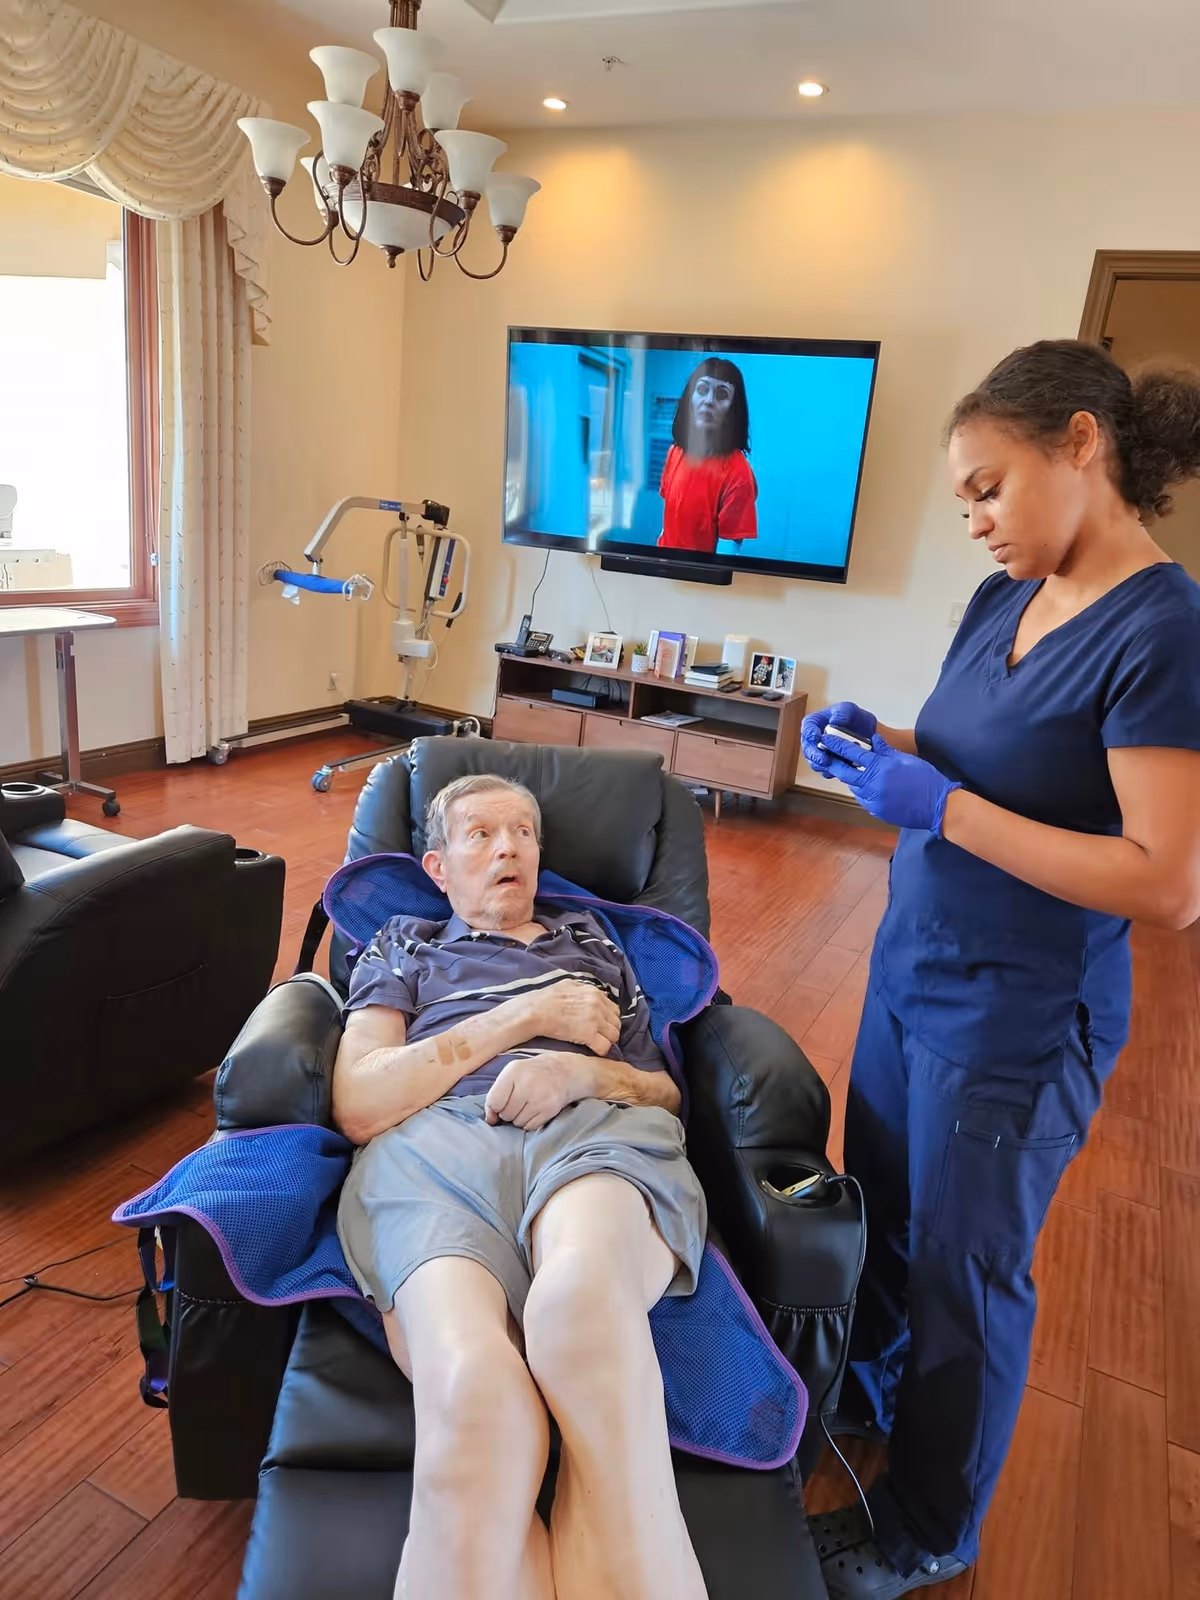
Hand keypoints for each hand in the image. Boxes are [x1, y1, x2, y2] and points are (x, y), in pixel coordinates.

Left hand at [485, 1052, 592, 1129]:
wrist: (564, 1072)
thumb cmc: (532, 1073)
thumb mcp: (512, 1073)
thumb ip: (496, 1094)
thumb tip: (489, 1120)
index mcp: (514, 1072)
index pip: (494, 1102)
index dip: (493, 1109)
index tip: (497, 1109)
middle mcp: (527, 1084)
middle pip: (506, 1114)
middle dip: (508, 1112)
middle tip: (517, 1103)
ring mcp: (540, 1098)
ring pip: (517, 1122)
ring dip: (519, 1118)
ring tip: (527, 1105)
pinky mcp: (550, 1109)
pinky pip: (530, 1127)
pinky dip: (529, 1122)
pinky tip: (534, 1110)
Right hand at [514, 978, 620, 1055]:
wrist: (535, 1011)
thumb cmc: (547, 998)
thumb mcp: (569, 984)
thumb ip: (585, 988)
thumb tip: (595, 993)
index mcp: (595, 993)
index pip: (614, 1009)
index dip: (609, 1019)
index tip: (602, 1025)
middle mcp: (598, 1005)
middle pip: (617, 1023)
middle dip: (610, 1030)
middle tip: (600, 1036)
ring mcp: (594, 1020)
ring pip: (614, 1035)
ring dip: (607, 1040)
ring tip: (596, 1043)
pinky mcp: (588, 1034)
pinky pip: (605, 1046)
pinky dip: (601, 1050)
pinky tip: (593, 1050)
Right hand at [801, 701, 877, 778]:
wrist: (866, 733)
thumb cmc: (854, 718)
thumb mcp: (849, 710)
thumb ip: (841, 713)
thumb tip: (834, 721)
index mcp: (815, 723)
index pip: (807, 728)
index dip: (810, 733)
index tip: (816, 737)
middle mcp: (814, 740)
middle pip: (808, 749)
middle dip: (815, 755)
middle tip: (824, 758)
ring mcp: (820, 753)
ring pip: (815, 762)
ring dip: (823, 766)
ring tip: (833, 766)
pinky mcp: (828, 764)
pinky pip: (826, 771)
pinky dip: (832, 771)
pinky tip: (841, 769)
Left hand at [819, 731, 960, 834]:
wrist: (938, 806)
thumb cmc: (926, 779)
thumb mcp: (906, 759)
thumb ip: (886, 750)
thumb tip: (873, 738)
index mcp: (880, 767)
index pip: (852, 753)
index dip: (836, 745)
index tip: (824, 739)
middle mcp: (872, 784)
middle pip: (844, 772)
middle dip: (833, 763)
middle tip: (825, 756)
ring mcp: (873, 800)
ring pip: (853, 787)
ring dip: (850, 779)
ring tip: (849, 770)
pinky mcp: (876, 811)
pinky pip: (863, 799)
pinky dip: (862, 791)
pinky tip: (868, 786)